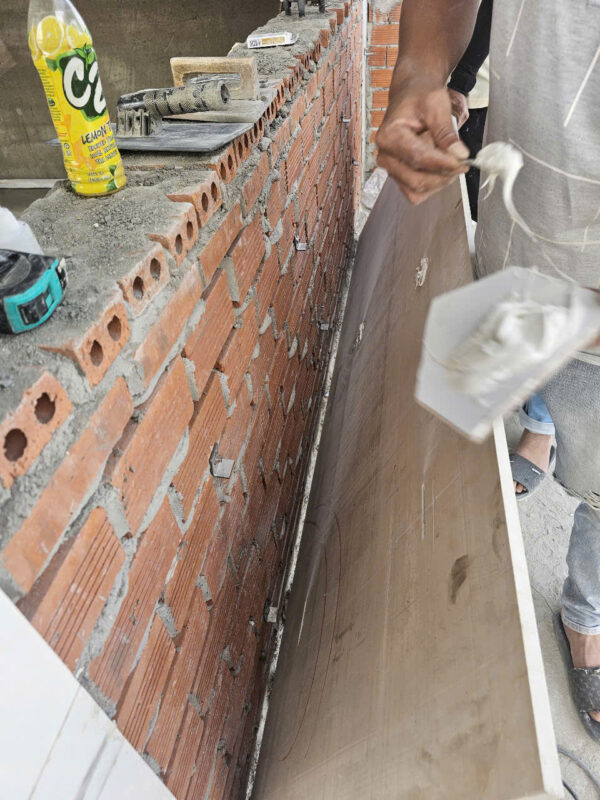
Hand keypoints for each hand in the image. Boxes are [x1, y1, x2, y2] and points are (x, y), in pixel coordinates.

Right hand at [376, 76, 468, 204]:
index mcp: (389, 136)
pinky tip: (439, 166)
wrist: (412, 95)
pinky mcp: (399, 176)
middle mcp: (386, 156)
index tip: (463, 162)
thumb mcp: (436, 104)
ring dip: (438, 179)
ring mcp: (391, 168)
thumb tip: (459, 154)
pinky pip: (417, 192)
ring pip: (417, 189)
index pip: (417, 158)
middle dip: (442, 174)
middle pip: (416, 180)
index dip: (442, 163)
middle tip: (461, 161)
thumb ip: (446, 131)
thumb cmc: (420, 96)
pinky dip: (433, 183)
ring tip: (447, 158)